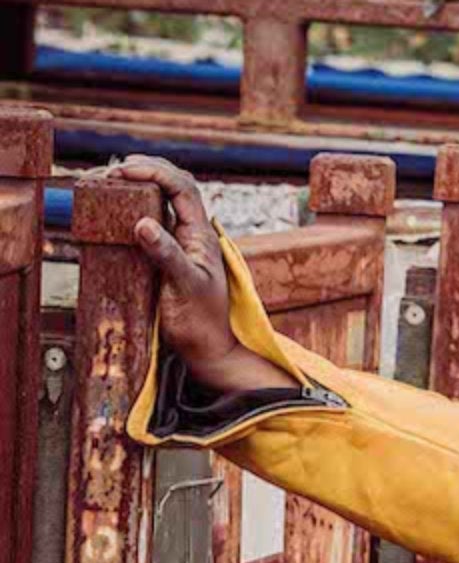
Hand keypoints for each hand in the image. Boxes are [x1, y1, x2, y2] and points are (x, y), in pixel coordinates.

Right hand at [107, 155, 273, 389]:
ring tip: (106, 181)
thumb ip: (167, 255)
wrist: (206, 350)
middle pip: (172, 184)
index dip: (153, 171)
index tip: (122, 170)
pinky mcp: (162, 255)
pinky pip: (147, 220)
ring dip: (135, 184)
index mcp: (201, 235)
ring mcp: (177, 243)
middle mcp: (191, 234)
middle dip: (142, 169)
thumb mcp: (185, 287)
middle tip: (111, 172)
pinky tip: (110, 206)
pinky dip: (129, 206)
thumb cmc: (201, 322)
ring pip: (159, 200)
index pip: (182, 187)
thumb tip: (143, 223)